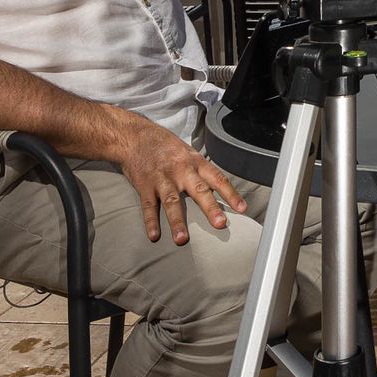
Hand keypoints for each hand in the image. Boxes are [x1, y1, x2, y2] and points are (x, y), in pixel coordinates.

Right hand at [115, 120, 248, 243]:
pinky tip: (154, 235)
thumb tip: (219, 192)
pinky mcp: (144, 186)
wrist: (135, 137)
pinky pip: (148, 206)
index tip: (242, 208)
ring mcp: (162, 179)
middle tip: (219, 223)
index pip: (217, 178)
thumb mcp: (188, 153)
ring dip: (177, 221)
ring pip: (171, 201)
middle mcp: (181, 170)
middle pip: (198, 190)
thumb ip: (201, 172)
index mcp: (195, 163)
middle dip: (210, 208)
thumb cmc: (165, 147)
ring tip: (182, 239)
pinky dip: (151, 222)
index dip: (231, 193)